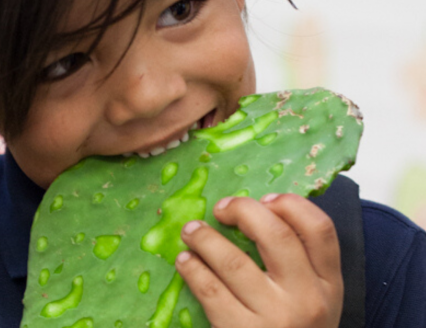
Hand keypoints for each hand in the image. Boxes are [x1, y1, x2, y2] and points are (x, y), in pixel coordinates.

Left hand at [175, 193, 342, 327]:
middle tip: (221, 208)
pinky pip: (210, 291)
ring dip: (205, 238)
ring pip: (234, 261)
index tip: (264, 198)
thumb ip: (299, 262)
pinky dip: (192, 269)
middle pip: (275, 235)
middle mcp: (307, 299)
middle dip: (243, 211)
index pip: (320, 229)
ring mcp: (275, 318)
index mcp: (329, 285)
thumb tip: (258, 211)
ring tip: (190, 231)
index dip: (290, 204)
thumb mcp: (313, 298)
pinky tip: (185, 261)